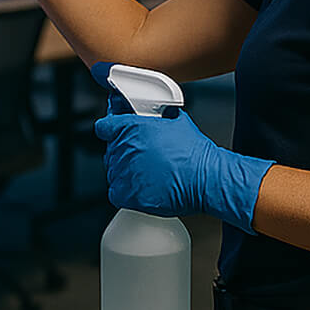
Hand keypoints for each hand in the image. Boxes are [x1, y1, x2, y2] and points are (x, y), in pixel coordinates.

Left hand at [91, 64, 274, 233]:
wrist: (205, 178)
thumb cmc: (194, 152)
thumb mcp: (175, 119)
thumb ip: (156, 115)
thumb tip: (153, 114)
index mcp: (131, 127)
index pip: (105, 127)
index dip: (112, 130)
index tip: (117, 133)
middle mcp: (124, 149)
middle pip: (111, 150)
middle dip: (125, 152)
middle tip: (145, 156)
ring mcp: (124, 172)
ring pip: (113, 170)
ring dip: (126, 171)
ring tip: (148, 172)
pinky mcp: (128, 194)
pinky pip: (116, 191)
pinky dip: (126, 190)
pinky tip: (142, 186)